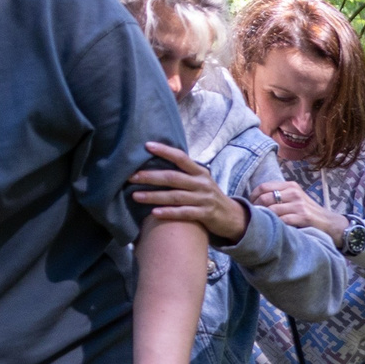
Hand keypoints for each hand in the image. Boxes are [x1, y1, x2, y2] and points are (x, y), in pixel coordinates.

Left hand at [133, 142, 248, 242]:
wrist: (233, 218)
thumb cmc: (209, 197)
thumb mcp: (201, 182)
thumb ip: (184, 174)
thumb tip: (157, 163)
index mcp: (200, 172)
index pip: (181, 157)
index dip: (164, 151)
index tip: (147, 146)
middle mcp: (202, 184)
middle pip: (173, 178)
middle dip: (150, 177)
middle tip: (131, 177)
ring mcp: (204, 199)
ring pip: (175, 196)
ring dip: (154, 196)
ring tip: (135, 196)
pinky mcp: (206, 215)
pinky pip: (184, 213)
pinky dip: (169, 213)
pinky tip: (154, 213)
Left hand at [252, 178, 349, 241]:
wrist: (330, 223)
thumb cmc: (309, 212)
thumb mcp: (296, 198)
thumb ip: (280, 196)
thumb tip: (255, 201)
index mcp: (291, 185)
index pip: (264, 187)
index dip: (253, 197)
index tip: (251, 206)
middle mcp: (294, 192)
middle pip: (265, 198)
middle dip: (256, 209)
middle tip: (255, 218)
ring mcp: (299, 205)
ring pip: (271, 210)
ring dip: (264, 218)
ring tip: (262, 224)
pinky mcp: (303, 217)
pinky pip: (282, 220)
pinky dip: (275, 225)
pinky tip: (275, 229)